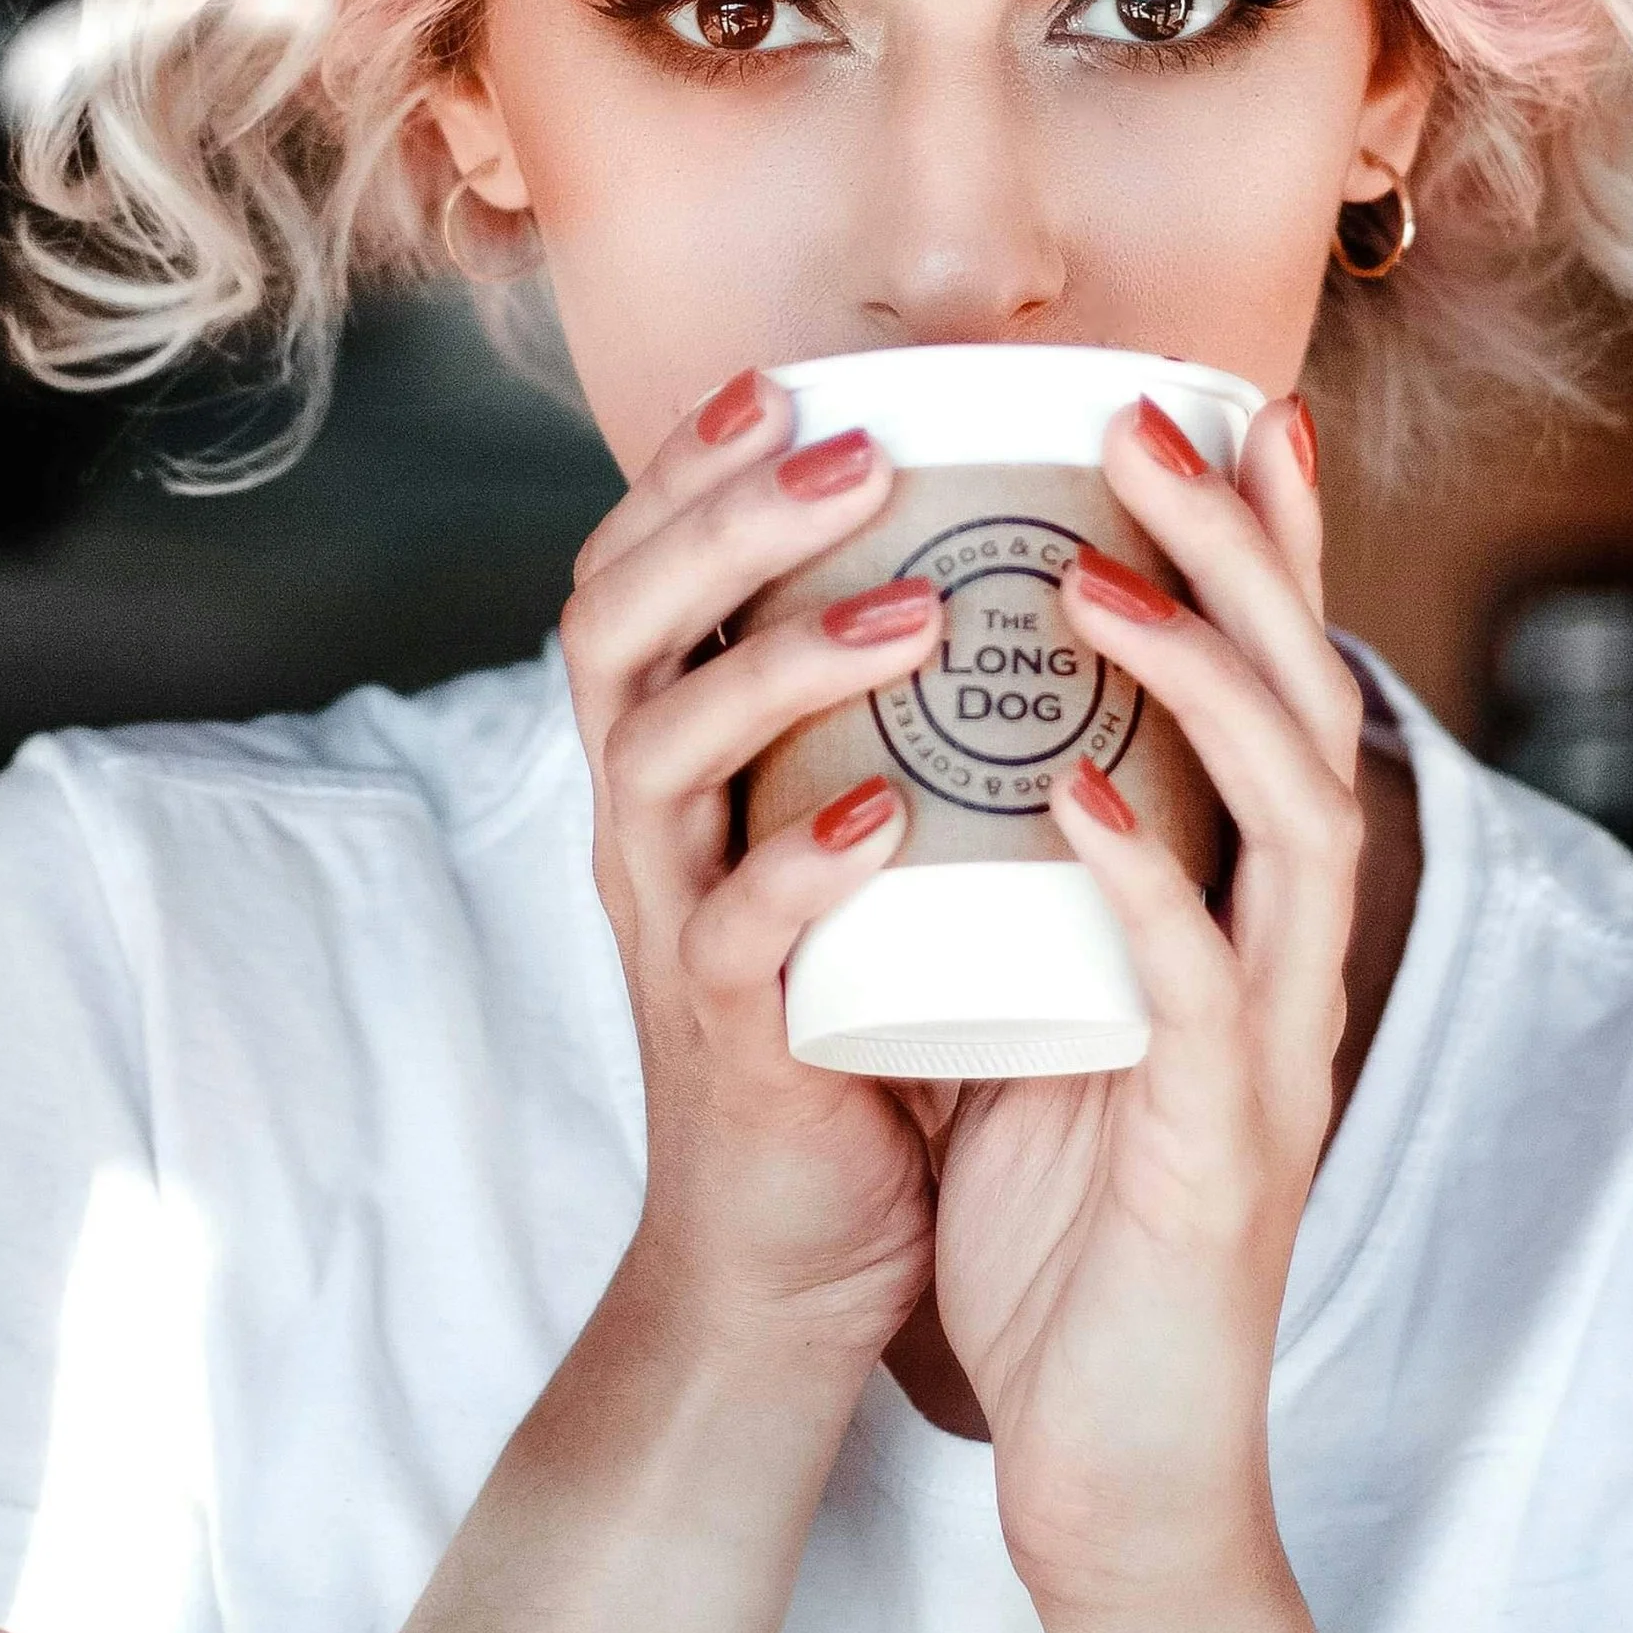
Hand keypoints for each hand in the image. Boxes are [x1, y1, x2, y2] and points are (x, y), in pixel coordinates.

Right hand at [561, 371, 946, 1374]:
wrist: (794, 1249)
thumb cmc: (853, 1007)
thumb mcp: (848, 821)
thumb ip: (888, 708)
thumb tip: (1014, 540)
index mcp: (673, 757)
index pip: (632, 577)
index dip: (687, 474)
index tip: (782, 383)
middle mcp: (643, 823)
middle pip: (618, 631)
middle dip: (726, 524)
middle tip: (852, 457)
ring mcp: (668, 927)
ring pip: (661, 761)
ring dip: (779, 666)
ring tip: (910, 613)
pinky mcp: (726, 1041)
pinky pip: (729, 939)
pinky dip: (797, 866)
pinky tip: (878, 813)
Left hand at [924, 393, 1363, 1614]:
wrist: (1115, 1478)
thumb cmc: (1074, 1241)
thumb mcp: (1058, 1016)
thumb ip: (1045, 896)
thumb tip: (966, 747)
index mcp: (1245, 919)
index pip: (1278, 694)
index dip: (1266, 547)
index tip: (1219, 404)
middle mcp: (1284, 959)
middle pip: (1305, 705)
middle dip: (1239, 549)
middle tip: (1151, 416)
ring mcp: (1267, 1051)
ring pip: (1286, 812)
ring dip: (1196, 671)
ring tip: (1094, 562)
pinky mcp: (1222, 1155)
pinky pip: (1196, 989)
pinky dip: (1139, 877)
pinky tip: (1072, 791)